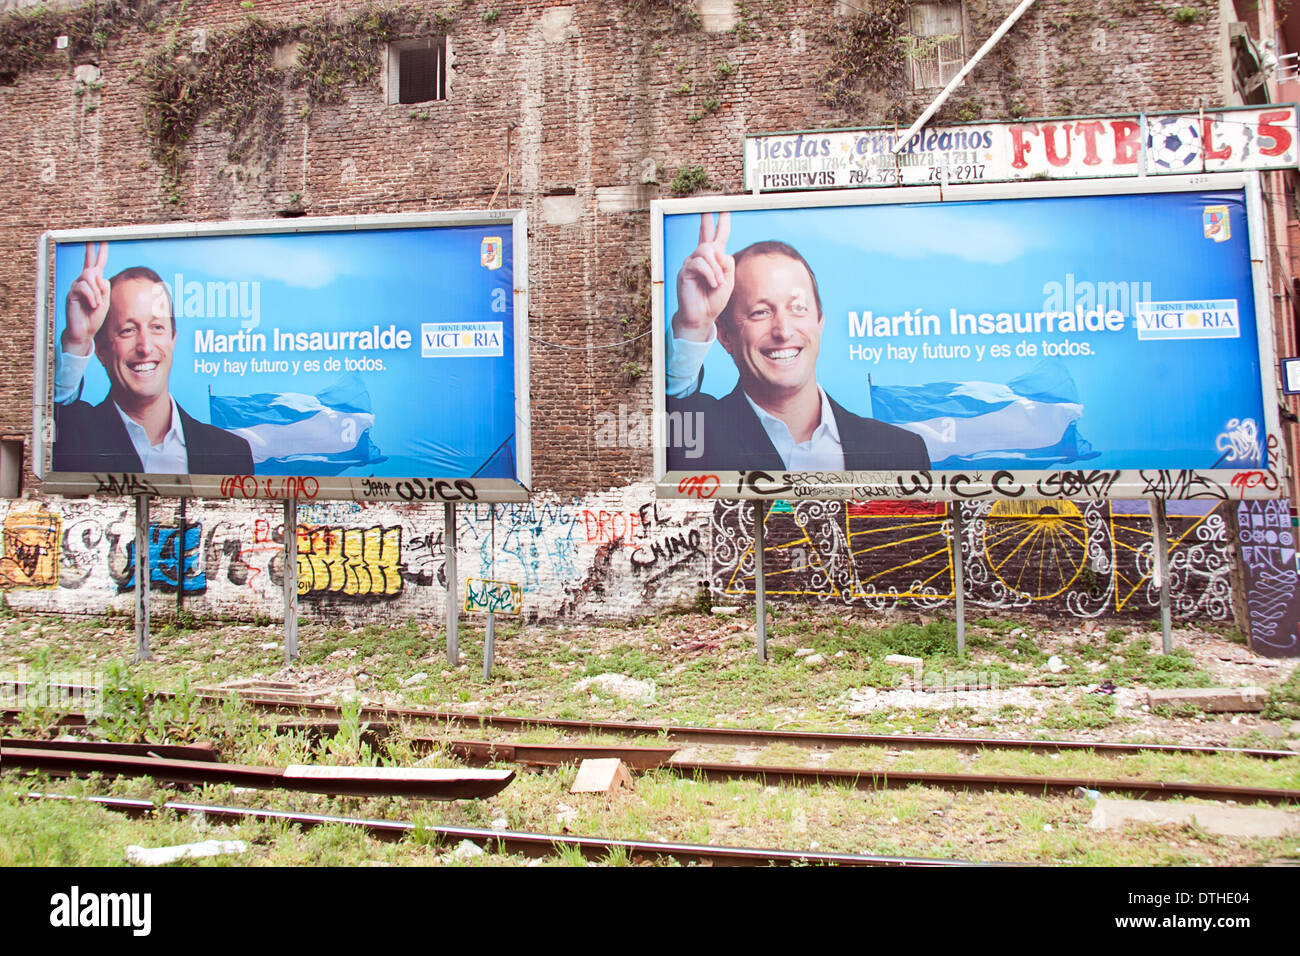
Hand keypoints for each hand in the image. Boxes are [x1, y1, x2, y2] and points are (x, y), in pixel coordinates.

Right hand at [62, 242, 109, 355]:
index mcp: (93, 284)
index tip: (102, 240)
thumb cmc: (94, 317)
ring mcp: (76, 287)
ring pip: (88, 277)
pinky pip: (83, 288)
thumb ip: (104, 287)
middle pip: (90, 266)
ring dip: (96, 291)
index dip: (100, 253)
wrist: (84, 331)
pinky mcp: (71, 293)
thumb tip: (100, 276)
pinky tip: (93, 305)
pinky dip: (92, 297)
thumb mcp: (105, 301)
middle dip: (91, 252)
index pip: (97, 265)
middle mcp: (83, 282)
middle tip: (95, 238)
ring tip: (97, 304)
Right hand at [672, 212, 732, 342]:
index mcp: (713, 260)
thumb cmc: (714, 300)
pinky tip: (713, 284)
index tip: (723, 209)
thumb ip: (727, 264)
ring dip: (716, 268)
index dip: (721, 223)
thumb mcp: (728, 280)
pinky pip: (700, 264)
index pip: (717, 237)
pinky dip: (710, 274)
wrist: (702, 317)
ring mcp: (692, 263)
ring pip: (706, 251)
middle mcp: (701, 258)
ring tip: (719, 283)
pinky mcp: (685, 270)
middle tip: (710, 206)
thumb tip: (719, 251)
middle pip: (706, 236)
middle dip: (708, 220)